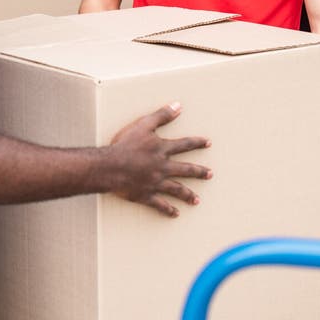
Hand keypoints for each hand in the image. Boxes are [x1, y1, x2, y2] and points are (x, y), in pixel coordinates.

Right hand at [108, 101, 211, 216]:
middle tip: (210, 174)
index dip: (197, 143)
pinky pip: (160, 204)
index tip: (208, 143)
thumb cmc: (125, 144)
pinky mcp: (146, 195)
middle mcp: (163, 167)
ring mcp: (156, 183)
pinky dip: (168, 210)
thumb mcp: (143, 125)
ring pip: (176, 190)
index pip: (184, 145)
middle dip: (199, 172)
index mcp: (162, 149)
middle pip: (185, 170)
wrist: (110, 166)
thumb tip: (178, 106)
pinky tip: (175, 213)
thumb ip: (161, 115)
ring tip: (196, 200)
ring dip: (188, 194)